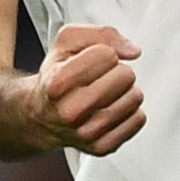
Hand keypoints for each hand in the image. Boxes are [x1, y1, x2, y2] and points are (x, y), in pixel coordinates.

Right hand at [28, 24, 145, 154]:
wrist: (41, 116)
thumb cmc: (56, 75)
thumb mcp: (68, 41)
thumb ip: (102, 33)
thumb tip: (132, 51)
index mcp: (57, 83)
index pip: (108, 55)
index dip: (104, 53)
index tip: (92, 61)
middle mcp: (69, 112)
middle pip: (125, 76)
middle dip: (118, 71)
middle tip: (101, 78)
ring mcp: (86, 133)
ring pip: (135, 98)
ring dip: (125, 91)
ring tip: (105, 94)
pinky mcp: (102, 147)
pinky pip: (138, 119)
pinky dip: (130, 111)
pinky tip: (111, 109)